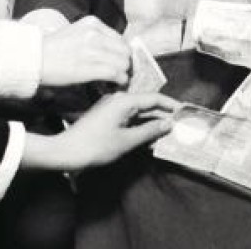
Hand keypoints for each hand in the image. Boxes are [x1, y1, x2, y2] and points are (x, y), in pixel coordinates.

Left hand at [22, 92, 178, 170]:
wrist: (66, 152)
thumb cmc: (95, 146)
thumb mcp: (126, 141)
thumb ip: (150, 131)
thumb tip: (168, 124)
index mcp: (124, 100)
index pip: (154, 98)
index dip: (171, 105)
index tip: (184, 112)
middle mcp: (118, 99)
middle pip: (147, 105)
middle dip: (163, 116)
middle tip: (179, 127)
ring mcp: (111, 107)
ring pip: (138, 112)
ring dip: (152, 123)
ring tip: (167, 135)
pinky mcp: (106, 116)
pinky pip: (128, 118)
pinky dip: (140, 126)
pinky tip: (148, 138)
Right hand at [40, 16, 130, 87]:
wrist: (33, 59)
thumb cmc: (52, 49)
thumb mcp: (76, 32)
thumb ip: (95, 36)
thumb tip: (114, 50)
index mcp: (92, 23)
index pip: (120, 38)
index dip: (122, 52)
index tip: (120, 61)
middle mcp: (95, 34)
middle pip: (124, 51)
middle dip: (125, 63)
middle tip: (122, 72)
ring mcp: (93, 50)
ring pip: (123, 63)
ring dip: (123, 73)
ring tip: (119, 80)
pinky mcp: (90, 67)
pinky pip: (115, 73)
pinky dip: (119, 80)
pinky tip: (115, 84)